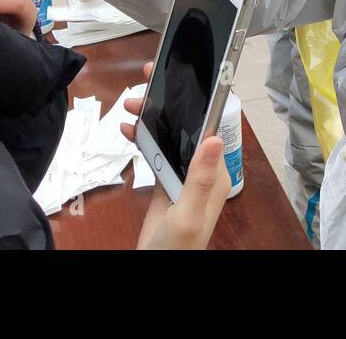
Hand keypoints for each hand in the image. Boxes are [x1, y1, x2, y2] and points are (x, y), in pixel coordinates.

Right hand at [122, 62, 230, 249]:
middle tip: (147, 84)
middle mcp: (201, 172)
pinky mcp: (166, 184)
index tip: (185, 77)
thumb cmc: (177, 249)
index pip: (209, 129)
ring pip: (169, 136)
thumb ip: (200, 178)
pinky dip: (142, 138)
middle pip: (187, 127)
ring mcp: (182, 177)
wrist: (158, 268)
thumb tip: (216, 139)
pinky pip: (156, 152)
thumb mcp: (188, 214)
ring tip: (132, 105)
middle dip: (168, 103)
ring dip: (152, 119)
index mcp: (213, 176)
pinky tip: (129, 130)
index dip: (199, 101)